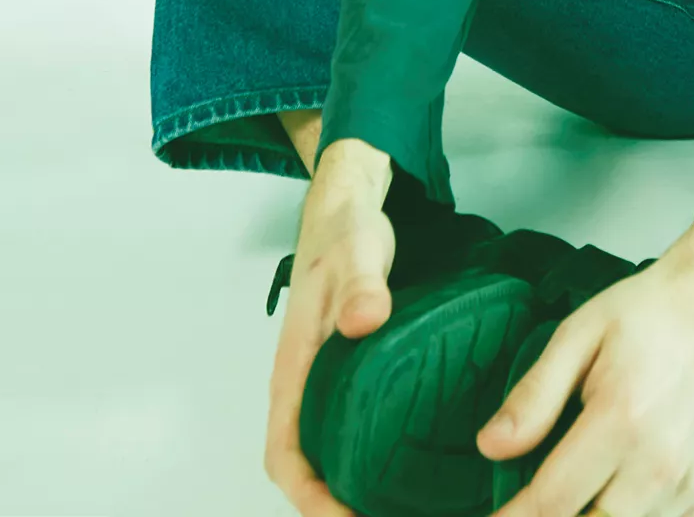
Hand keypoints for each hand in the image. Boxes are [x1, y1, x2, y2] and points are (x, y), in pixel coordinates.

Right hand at [264, 138, 393, 515]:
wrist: (345, 207)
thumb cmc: (343, 233)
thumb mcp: (356, 252)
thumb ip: (361, 284)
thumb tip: (363, 321)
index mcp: (293, 370)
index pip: (284, 455)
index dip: (310, 498)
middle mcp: (303, 386)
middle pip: (305, 468)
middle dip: (335, 507)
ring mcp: (324, 383)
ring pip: (327, 453)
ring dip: (351, 489)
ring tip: (404, 509)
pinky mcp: (349, 374)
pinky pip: (350, 431)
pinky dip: (368, 460)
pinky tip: (409, 468)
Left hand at [477, 212, 693, 516]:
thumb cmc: (647, 314)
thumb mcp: (578, 334)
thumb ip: (533, 395)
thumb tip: (491, 445)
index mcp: (622, 417)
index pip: (552, 501)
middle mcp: (658, 461)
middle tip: (528, 501)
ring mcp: (684, 484)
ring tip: (567, 492)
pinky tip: (605, 493)